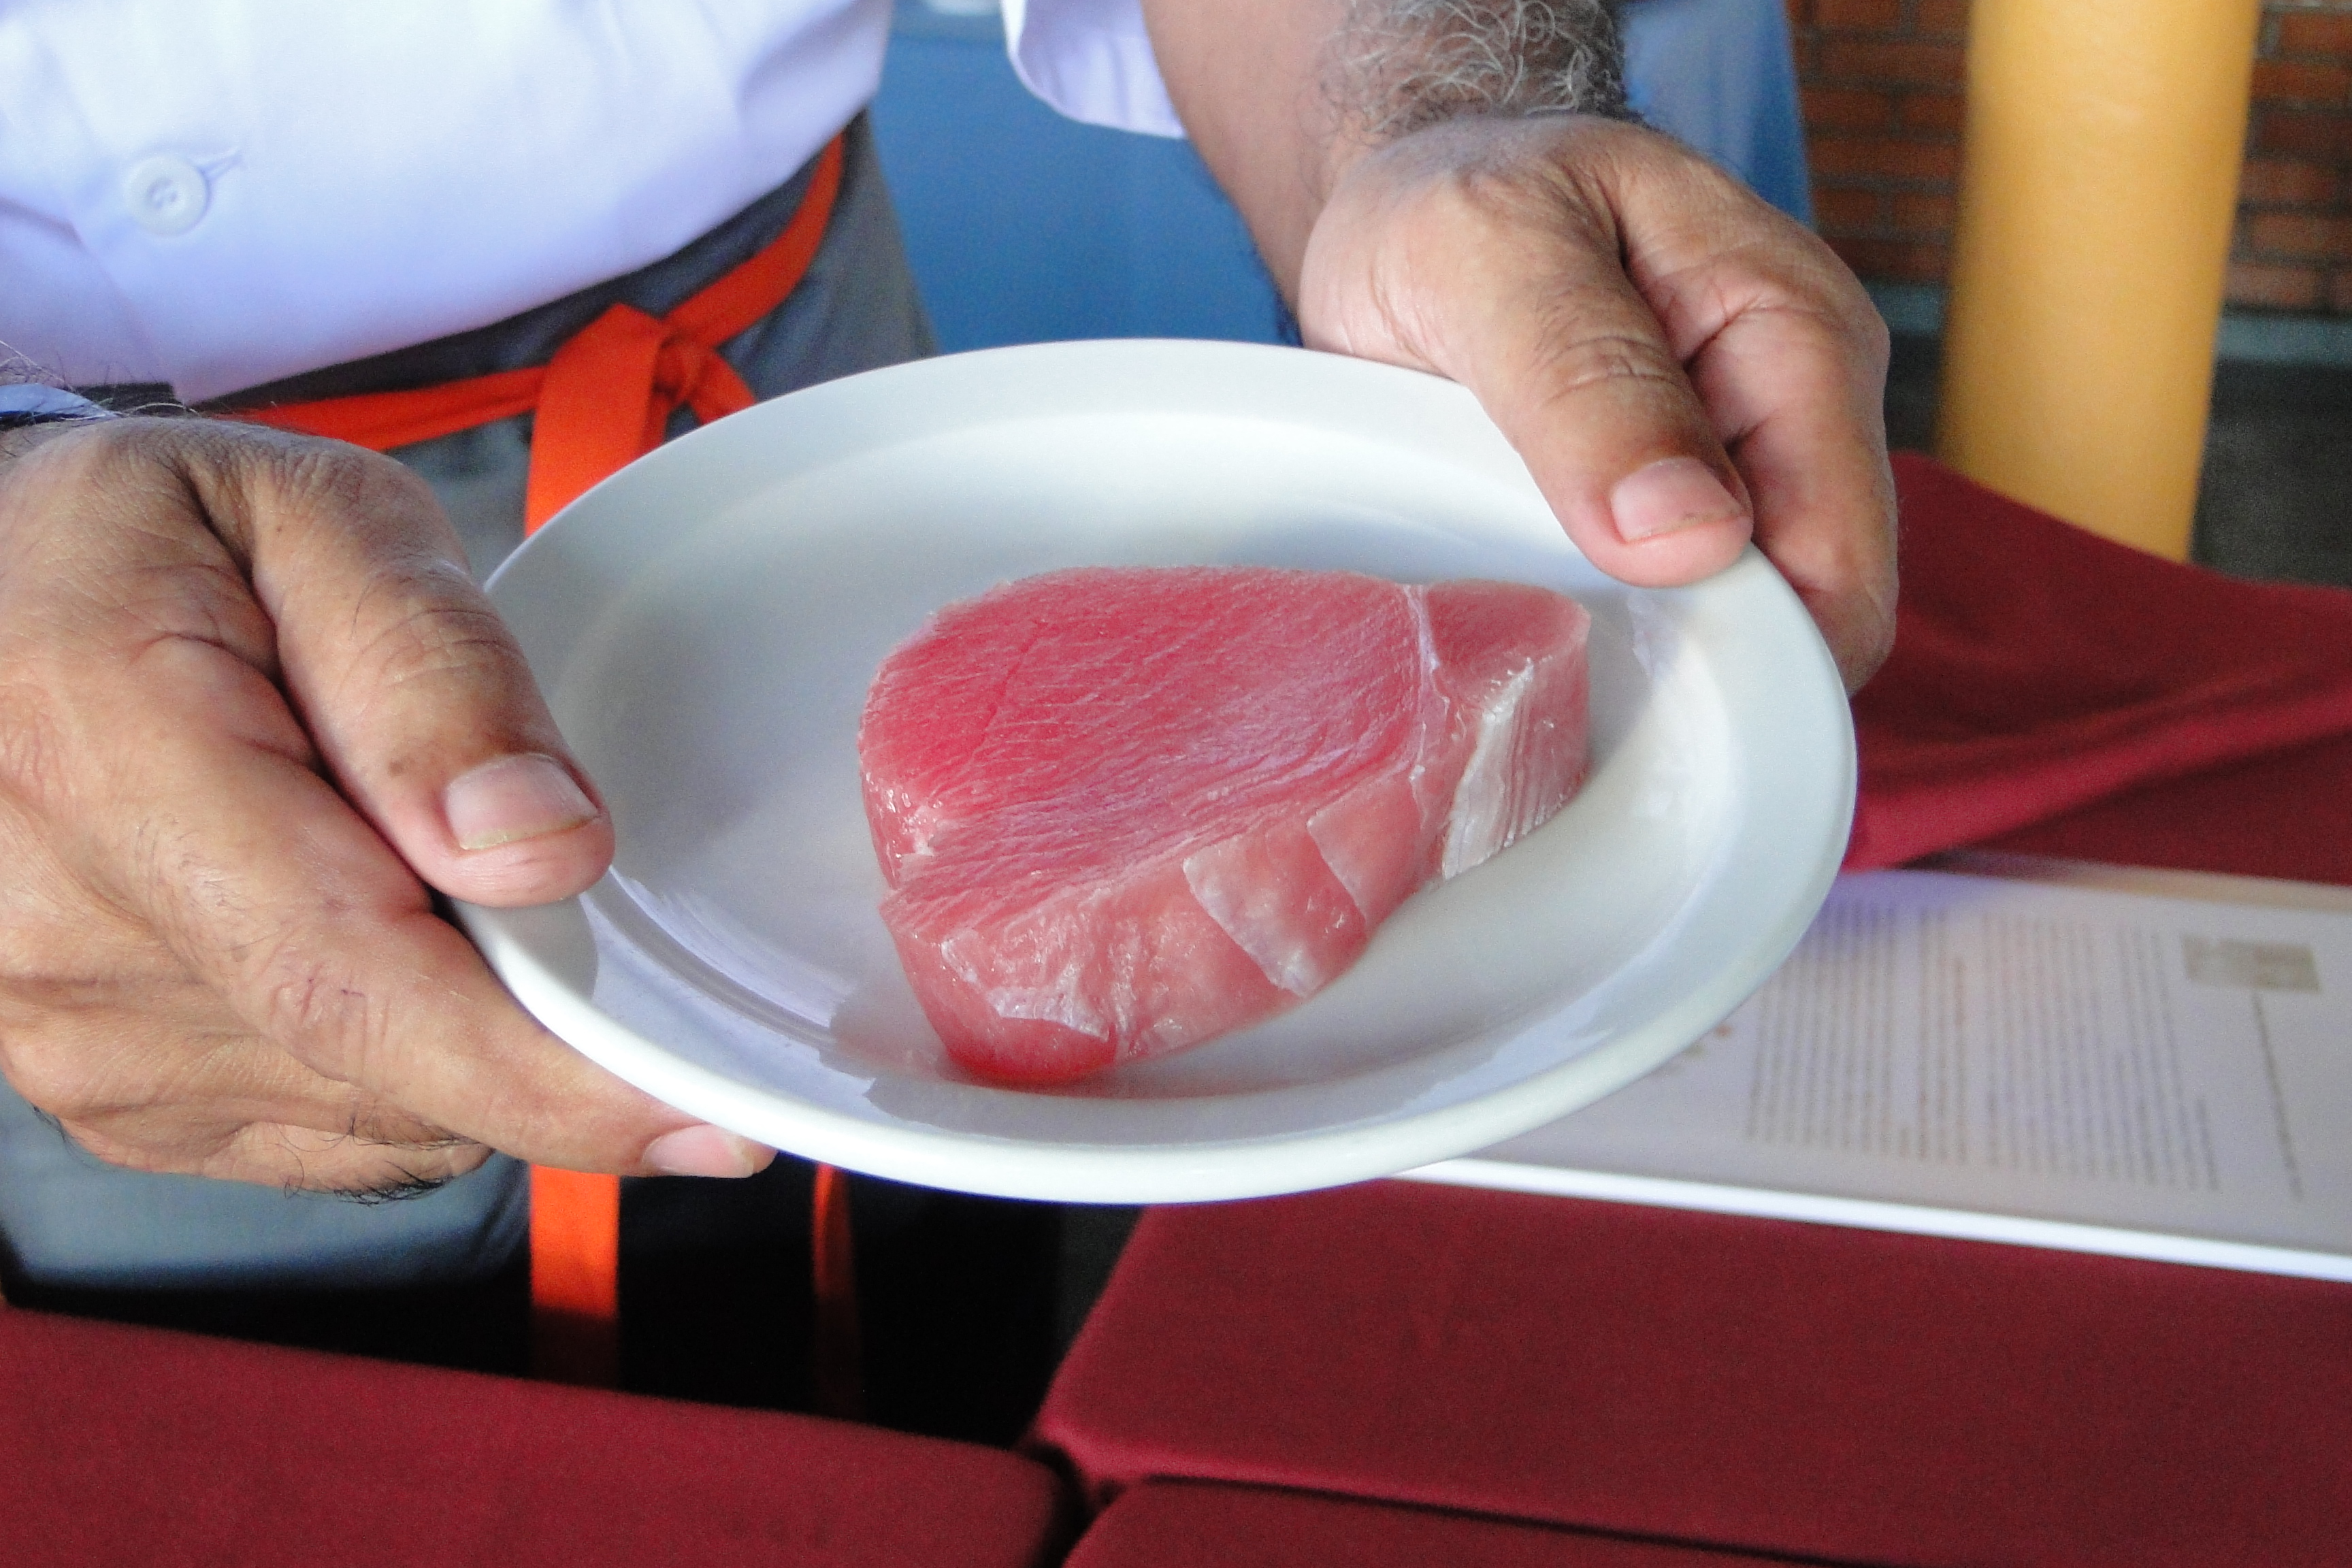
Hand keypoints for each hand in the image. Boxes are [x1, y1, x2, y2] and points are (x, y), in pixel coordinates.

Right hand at [0, 416, 769, 1192]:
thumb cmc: (153, 537)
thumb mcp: (316, 516)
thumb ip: (432, 671)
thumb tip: (542, 849)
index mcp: (112, 763)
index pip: (358, 986)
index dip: (550, 1080)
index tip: (706, 1118)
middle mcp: (61, 938)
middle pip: (386, 1068)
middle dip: (551, 1041)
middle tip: (621, 940)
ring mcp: (69, 1037)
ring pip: (377, 1112)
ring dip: (470, 1036)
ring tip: (436, 877)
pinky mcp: (109, 1093)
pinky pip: (328, 1125)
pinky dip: (406, 1063)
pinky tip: (384, 938)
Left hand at [1298, 115, 1896, 689]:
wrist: (1406, 196)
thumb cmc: (1454, 203)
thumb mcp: (1490, 254)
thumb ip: (1583, 378)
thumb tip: (1693, 536)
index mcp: (1795, 334)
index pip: (1837, 564)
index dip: (1752, 651)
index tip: (1622, 668)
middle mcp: (1791, 416)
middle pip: (1798, 620)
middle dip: (1690, 661)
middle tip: (1544, 651)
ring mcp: (1734, 472)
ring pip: (1727, 633)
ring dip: (1635, 652)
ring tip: (1522, 627)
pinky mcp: (1667, 516)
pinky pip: (1661, 618)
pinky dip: (1599, 636)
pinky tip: (1528, 619)